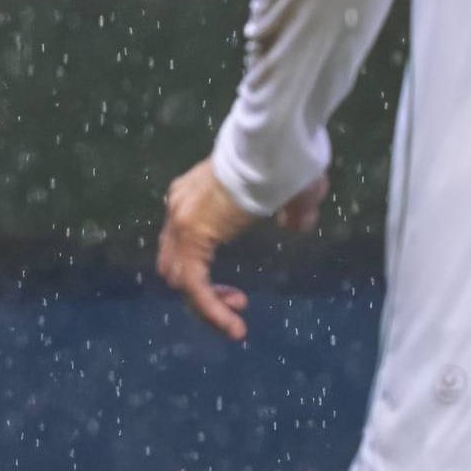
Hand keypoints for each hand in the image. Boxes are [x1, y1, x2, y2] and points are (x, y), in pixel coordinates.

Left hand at [157, 158, 318, 341]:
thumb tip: (295, 226)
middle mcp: (180, 207)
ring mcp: (182, 220)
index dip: (205, 271)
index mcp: (195, 195)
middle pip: (175, 264)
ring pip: (180, 279)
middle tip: (237, 301)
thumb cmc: (286, 160)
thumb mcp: (294, 191)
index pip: (184, 244)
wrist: (274, 143)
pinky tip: (234, 327)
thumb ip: (293, 210)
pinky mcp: (193, 235)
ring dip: (206, 306)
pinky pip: (194, 286)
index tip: (237, 291)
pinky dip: (211, 311)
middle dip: (204, 291)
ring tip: (235, 322)